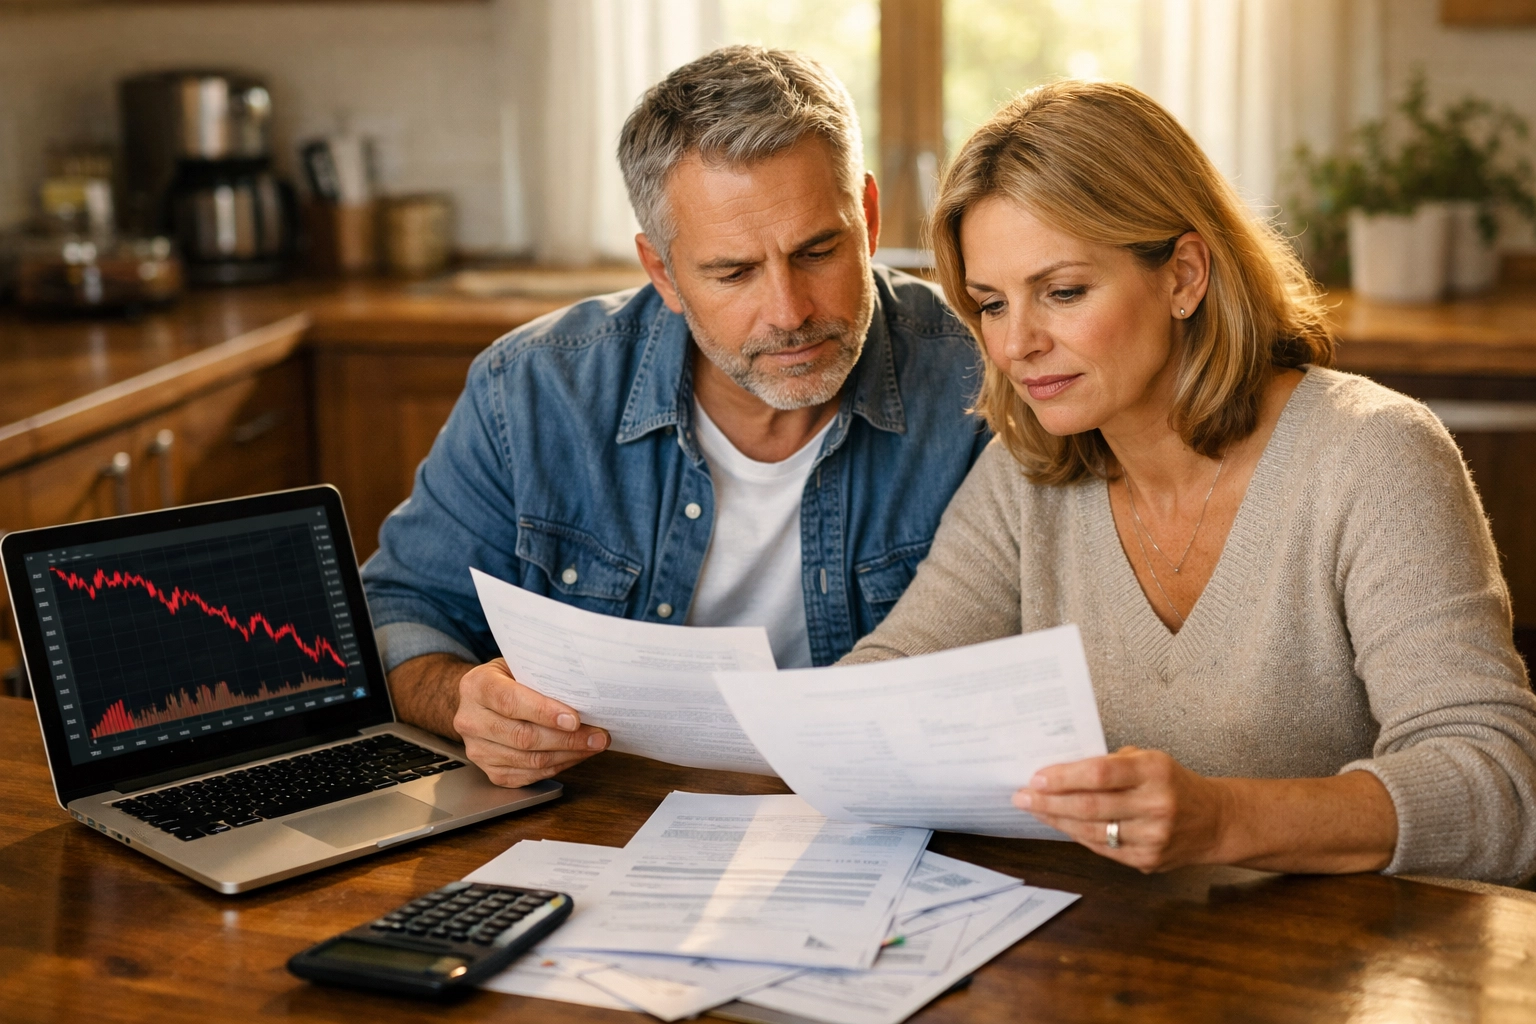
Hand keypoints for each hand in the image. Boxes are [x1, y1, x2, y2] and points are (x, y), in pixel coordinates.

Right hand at [452, 658, 608, 787]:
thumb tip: (585, 692)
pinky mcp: (489, 771)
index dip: (544, 712)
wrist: (480, 699)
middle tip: (598, 736)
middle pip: (523, 736)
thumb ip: (542, 676)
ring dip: (568, 755)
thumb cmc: (507, 678)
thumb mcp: (519, 664)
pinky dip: (557, 766)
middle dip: (567, 739)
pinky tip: (575, 755)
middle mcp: (471, 719)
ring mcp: (477, 749)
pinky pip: (528, 774)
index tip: (575, 719)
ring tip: (593, 745)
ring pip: (529, 760)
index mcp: (477, 686)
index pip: (510, 701)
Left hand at [1013, 746, 1232, 871]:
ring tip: (1033, 809)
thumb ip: (1111, 764)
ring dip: (1056, 820)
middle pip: (1091, 805)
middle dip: (1049, 801)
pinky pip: (1101, 848)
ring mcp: (1153, 837)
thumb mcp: (1150, 760)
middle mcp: (1157, 805)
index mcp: (1156, 771)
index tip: (1036, 776)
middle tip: (1021, 795)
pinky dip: (1076, 835)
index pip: (1101, 773)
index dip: (1064, 776)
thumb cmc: (1173, 783)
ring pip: (1092, 831)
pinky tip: (1059, 824)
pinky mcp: (1147, 860)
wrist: (1215, 821)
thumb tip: (1060, 771)